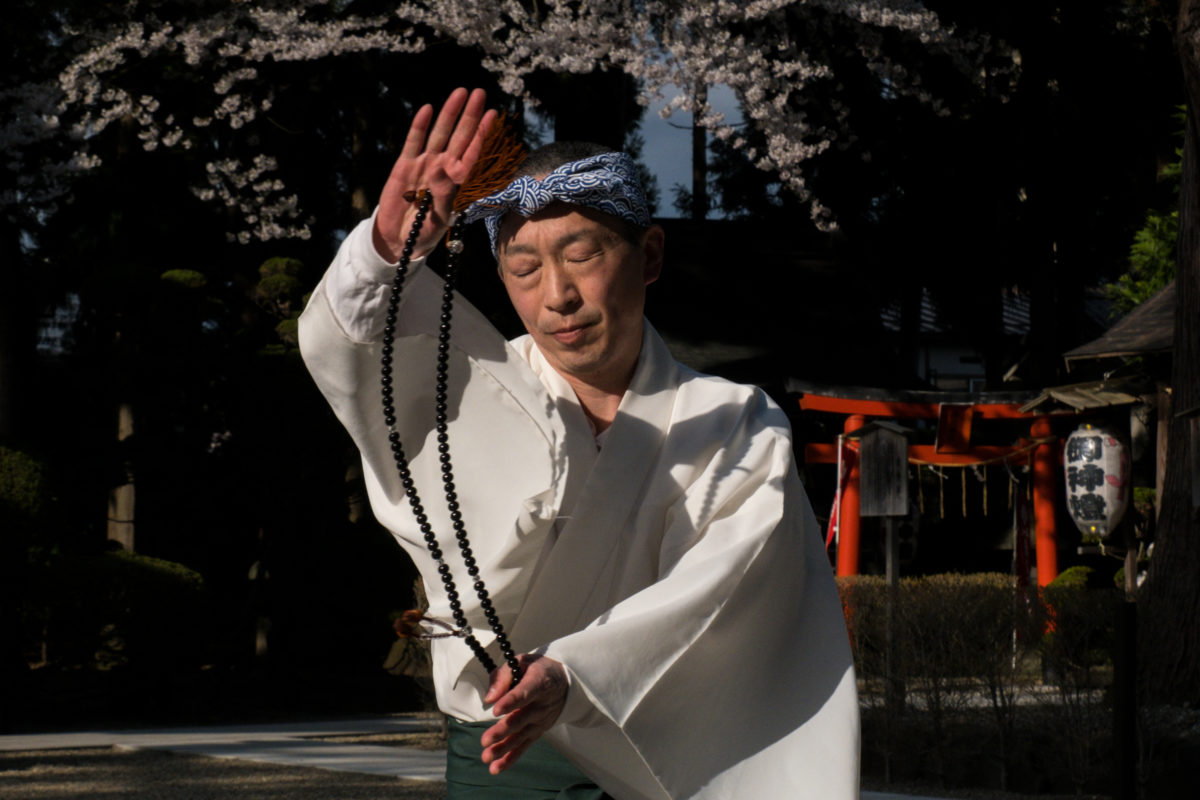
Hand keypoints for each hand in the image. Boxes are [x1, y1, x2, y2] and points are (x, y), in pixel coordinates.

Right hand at [372, 87, 497, 261]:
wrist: (398, 239)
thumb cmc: (425, 232)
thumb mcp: (439, 218)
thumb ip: (444, 196)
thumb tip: (446, 173)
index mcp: (456, 183)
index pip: (472, 154)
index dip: (482, 135)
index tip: (493, 116)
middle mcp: (443, 169)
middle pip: (459, 138)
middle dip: (470, 116)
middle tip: (479, 94)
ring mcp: (424, 165)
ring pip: (439, 135)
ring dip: (449, 114)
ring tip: (460, 93)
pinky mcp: (404, 165)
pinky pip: (413, 142)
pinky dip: (420, 126)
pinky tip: (428, 109)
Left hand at [480, 654, 568, 773]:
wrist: (564, 682)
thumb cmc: (537, 669)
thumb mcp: (523, 662)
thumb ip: (503, 676)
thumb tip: (489, 698)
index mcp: (539, 682)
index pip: (524, 693)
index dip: (511, 702)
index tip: (496, 710)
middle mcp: (541, 704)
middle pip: (521, 719)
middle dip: (502, 731)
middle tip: (486, 740)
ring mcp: (540, 721)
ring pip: (520, 736)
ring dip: (503, 748)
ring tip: (486, 757)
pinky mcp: (537, 731)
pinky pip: (523, 746)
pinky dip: (510, 758)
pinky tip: (496, 768)